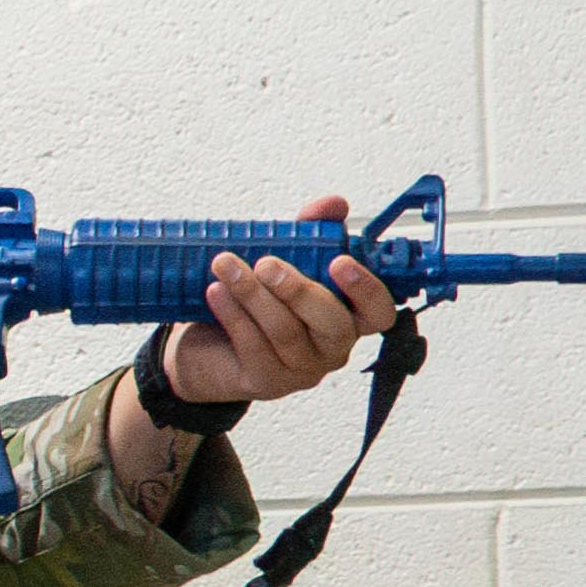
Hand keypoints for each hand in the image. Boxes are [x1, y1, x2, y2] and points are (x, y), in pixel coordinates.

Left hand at [147, 232, 400, 417]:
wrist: (206, 344)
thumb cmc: (257, 301)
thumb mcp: (285, 260)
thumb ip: (312, 232)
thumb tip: (334, 204)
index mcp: (348, 316)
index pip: (379, 312)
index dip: (367, 290)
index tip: (339, 262)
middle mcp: (332, 347)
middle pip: (332, 325)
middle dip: (298, 290)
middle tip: (267, 264)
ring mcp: (302, 369)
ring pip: (286, 334)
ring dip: (253, 295)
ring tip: (226, 266)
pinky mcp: (267, 382)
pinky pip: (254, 348)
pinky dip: (234, 316)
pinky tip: (217, 292)